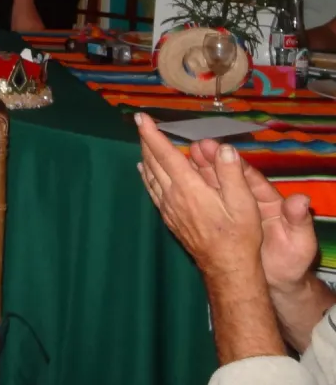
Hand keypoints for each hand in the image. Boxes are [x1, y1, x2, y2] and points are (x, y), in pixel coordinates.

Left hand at [134, 113, 263, 279]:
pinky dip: (146, 176)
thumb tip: (223, 147)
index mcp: (189, 187)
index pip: (165, 154)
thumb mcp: (244, 202)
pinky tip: (144, 171)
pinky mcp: (169, 218)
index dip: (152, 134)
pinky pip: (152, 190)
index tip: (140, 118)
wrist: (227, 266)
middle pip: (153, 162)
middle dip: (146, 141)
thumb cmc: (239, 235)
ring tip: (143, 142)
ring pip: (149, 176)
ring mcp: (168, 208)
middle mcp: (173, 196)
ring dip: (145, 156)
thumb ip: (231, 173)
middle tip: (141, 123)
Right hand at [189, 139, 318, 292]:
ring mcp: (230, 210)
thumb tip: (302, 200)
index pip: (250, 177)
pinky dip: (187, 190)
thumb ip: (299, 220)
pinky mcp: (218, 220)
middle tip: (194, 147)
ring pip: (210, 186)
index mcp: (268, 202)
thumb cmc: (289, 261)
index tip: (218, 148)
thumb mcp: (300, 242)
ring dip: (195, 171)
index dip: (234, 163)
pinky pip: (200, 201)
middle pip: (226, 176)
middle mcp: (248, 201)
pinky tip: (169, 181)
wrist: (277, 283)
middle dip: (210, 160)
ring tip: (176, 157)